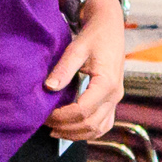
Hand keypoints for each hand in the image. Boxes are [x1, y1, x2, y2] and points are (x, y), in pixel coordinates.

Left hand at [45, 0, 125, 139]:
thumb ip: (64, 69)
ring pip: (98, 129)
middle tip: (46, 123)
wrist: (110, 28)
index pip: (83, 110)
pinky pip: (103, 125)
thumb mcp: (76, 47)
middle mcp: (115, 95)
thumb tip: (49, 87)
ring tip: (55, 130)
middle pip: (90, 124)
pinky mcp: (113, 101)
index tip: (46, 114)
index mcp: (107, 83)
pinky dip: (87, 131)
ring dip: (76, 134)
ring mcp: (116, 100)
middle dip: (66, 127)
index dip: (62, 116)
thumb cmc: (94, 35)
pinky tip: (70, 129)